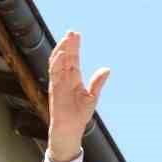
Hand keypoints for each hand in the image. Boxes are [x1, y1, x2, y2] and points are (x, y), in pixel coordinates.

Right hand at [46, 32, 109, 161]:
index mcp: (73, 79)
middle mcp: (64, 79)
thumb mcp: (92, 97)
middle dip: (68, 44)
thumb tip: (107, 69)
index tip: (77, 34)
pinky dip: (56, 63)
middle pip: (65, 57)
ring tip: (67, 39)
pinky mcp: (54, 89)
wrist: (70, 129)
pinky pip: (53, 74)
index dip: (74, 47)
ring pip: (57, 63)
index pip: (73, 59)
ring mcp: (58, 83)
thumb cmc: (79, 115)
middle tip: (72, 31)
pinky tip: (62, 54)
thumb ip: (98, 82)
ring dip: (61, 50)